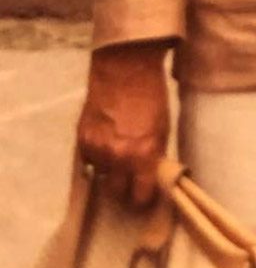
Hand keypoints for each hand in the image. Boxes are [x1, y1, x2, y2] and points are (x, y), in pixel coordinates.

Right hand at [76, 41, 170, 207]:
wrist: (125, 69)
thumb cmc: (152, 96)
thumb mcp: (162, 129)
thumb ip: (154, 156)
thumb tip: (151, 177)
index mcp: (143, 154)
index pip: (140, 195)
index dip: (143, 198)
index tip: (145, 195)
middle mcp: (117, 157)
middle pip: (116, 193)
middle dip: (125, 189)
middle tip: (131, 181)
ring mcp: (96, 149)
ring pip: (101, 176)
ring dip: (110, 170)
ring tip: (119, 154)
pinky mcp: (81, 139)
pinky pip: (89, 160)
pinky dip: (97, 157)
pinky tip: (106, 143)